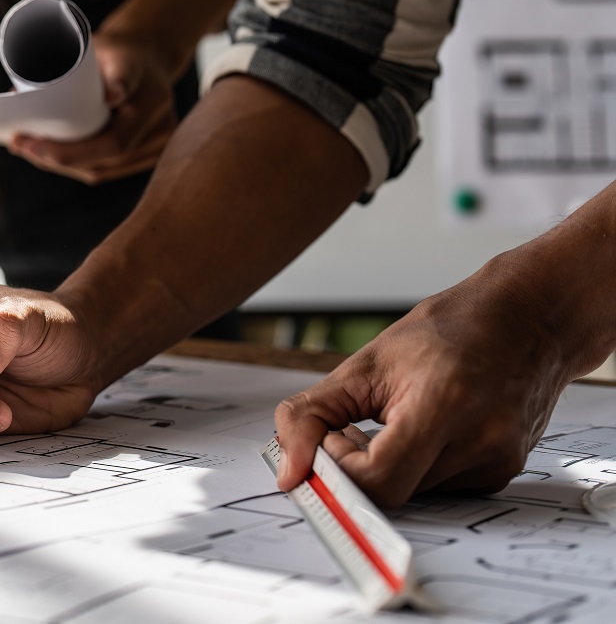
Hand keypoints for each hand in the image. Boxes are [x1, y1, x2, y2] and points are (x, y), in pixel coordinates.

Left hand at [10, 28, 177, 183]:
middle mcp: (160, 130)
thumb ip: (117, 71)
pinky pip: (105, 169)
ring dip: (61, 166)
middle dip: (55, 160)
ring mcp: (155, 147)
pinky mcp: (144, 156)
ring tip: (28, 148)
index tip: (30, 143)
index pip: (114, 143)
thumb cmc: (122, 51)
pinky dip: (75, 165)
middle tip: (19, 144)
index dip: (70, 152)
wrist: (148, 55)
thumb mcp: (115, 50)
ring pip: (101, 171)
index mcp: (153, 102)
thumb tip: (112, 95)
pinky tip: (49, 157)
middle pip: (102, 163)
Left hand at [273, 269, 593, 506]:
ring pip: (413, 493)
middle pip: (392, 490)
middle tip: (347, 431)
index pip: (378, 478)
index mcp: (443, 404)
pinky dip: (415, 467)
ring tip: (388, 421)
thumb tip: (287, 471)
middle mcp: (480, 440)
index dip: (338, 468)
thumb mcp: (365, 363)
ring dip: (384, 467)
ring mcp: (498, 460)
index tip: (327, 441)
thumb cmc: (448, 332)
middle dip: (355, 467)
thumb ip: (311, 416)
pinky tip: (419, 430)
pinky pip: (440, 488)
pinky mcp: (504, 471)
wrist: (527, 321)